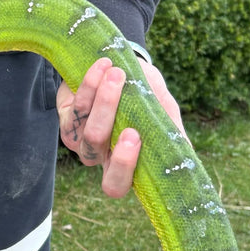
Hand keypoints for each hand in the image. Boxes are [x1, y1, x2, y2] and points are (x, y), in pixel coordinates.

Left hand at [57, 56, 184, 198]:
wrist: (123, 67)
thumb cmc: (147, 96)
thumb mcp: (164, 112)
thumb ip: (171, 131)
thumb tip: (184, 153)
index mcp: (122, 163)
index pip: (115, 184)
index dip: (122, 167)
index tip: (136, 137)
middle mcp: (97, 155)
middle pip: (93, 155)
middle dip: (108, 130)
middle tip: (129, 122)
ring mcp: (78, 137)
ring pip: (87, 128)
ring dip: (104, 100)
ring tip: (118, 74)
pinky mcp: (65, 116)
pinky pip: (76, 105)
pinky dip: (91, 84)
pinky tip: (104, 66)